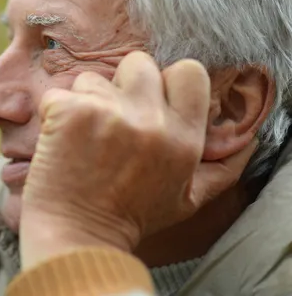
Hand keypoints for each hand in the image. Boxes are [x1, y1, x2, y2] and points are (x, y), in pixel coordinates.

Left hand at [20, 52, 256, 268]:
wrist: (77, 236)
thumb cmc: (129, 218)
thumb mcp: (186, 199)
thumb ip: (219, 168)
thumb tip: (243, 141)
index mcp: (182, 138)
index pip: (189, 72)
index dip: (167, 82)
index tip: (150, 103)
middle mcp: (150, 121)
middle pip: (138, 63)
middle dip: (123, 85)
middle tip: (111, 119)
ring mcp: (107, 113)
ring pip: (93, 79)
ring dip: (86, 101)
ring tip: (84, 137)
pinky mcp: (69, 113)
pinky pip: (59, 94)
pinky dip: (55, 113)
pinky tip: (61, 140)